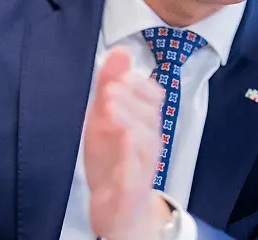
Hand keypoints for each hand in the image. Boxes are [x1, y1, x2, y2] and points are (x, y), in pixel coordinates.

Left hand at [84, 47, 170, 239]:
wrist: (114, 207)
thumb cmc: (112, 158)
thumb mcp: (104, 118)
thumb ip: (110, 84)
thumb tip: (120, 50)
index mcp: (143, 122)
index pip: (153, 95)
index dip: (138, 82)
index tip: (118, 75)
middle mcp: (148, 141)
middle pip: (149, 114)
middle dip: (130, 99)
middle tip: (109, 89)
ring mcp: (142, 165)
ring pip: (146, 141)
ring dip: (130, 120)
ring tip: (110, 107)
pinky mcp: (132, 189)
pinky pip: (136, 173)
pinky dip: (130, 156)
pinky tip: (124, 139)